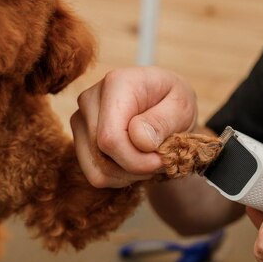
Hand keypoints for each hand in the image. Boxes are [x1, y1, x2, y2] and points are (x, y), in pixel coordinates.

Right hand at [71, 66, 197, 187]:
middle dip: (138, 167)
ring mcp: (80, 120)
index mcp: (117, 84)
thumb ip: (163, 121)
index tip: (162, 159)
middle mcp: (90, 99)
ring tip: (150, 159)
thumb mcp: (183, 107)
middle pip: (102, 155)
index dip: (138, 160)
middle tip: (161, 158)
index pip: (111, 138)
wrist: (166, 103)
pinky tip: (136, 161)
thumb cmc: (175, 103)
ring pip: (97, 170)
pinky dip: (120, 177)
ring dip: (130, 175)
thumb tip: (138, 139)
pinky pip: (96, 176)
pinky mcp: (79, 140)